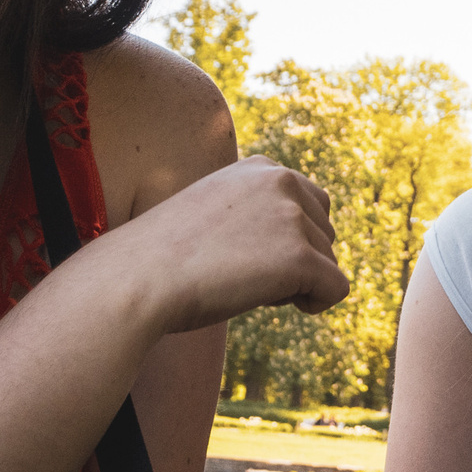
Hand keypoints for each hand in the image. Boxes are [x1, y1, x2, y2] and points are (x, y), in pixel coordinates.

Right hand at [93, 156, 349, 334]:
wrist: (135, 280)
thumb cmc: (163, 258)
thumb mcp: (212, 214)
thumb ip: (254, 214)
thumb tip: (298, 244)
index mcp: (260, 167)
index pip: (311, 203)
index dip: (286, 238)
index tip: (243, 252)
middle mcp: (282, 181)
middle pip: (326, 232)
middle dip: (297, 259)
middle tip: (242, 272)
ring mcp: (293, 217)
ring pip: (329, 262)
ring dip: (297, 283)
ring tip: (242, 284)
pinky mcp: (300, 257)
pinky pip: (336, 288)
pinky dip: (315, 304)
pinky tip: (274, 304)